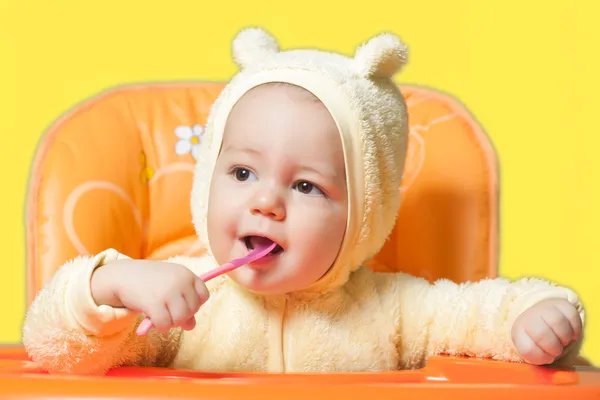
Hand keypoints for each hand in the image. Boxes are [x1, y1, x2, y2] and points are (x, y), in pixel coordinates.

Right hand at [91, 259, 208, 332]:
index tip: (181, 304)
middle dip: (182, 315)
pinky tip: (154, 321)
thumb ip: (183, 304)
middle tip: (168, 311)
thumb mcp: (170, 288)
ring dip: (172, 323)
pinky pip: (166, 325)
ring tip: (162, 317)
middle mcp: (180, 281)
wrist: (124, 275)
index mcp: (187, 274)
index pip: (204, 296)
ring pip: (181, 319)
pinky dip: (161, 327)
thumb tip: (191, 326)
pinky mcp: (154, 303)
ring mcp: (168, 292)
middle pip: (193, 310)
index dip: (194, 304)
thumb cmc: (150, 282)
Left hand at [511, 298, 581, 364]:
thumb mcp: (531, 349)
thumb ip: (536, 357)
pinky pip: (572, 317)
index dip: (542, 358)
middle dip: (554, 348)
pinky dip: (575, 330)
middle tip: (556, 350)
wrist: (542, 316)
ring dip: (565, 338)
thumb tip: (548, 360)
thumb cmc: (537, 339)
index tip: (546, 357)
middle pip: (542, 334)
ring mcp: (545, 308)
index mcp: (518, 331)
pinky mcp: (562, 304)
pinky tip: (571, 333)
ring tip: (563, 341)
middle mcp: (529, 317)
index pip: (528, 349)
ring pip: (557, 322)